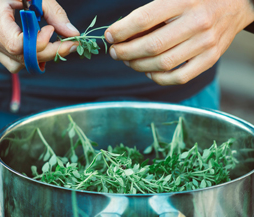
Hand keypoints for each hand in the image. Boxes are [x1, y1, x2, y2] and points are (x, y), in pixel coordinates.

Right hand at [0, 0, 78, 72]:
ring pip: (19, 64)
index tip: (52, 30)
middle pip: (22, 57)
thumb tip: (73, 34)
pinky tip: (39, 45)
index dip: (39, 43)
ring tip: (51, 41)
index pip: (17, 45)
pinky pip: (14, 63)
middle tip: (68, 44)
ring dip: (41, 56)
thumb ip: (55, 14)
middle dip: (49, 52)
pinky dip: (30, 58)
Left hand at [105, 0, 253, 84]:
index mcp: (184, 1)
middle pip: (151, 46)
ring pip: (162, 64)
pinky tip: (149, 72)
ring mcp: (205, 44)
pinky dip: (158, 78)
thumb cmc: (197, 0)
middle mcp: (197, 22)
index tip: (109, 37)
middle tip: (114, 53)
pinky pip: (178, 77)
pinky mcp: (210, 59)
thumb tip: (122, 34)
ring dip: (138, 66)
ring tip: (128, 61)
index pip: (144, 19)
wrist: (236, 4)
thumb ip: (152, 14)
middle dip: (125, 52)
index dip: (121, 31)